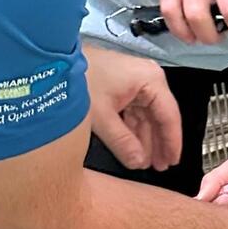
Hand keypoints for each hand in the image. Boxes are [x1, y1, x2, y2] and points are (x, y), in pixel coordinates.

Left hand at [84, 43, 182, 171]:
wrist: (55, 61)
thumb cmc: (81, 80)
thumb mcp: (102, 116)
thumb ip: (122, 142)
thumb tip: (138, 162)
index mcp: (151, 81)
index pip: (169, 116)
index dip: (171, 142)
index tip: (172, 161)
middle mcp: (149, 80)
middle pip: (159, 117)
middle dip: (157, 143)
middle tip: (159, 167)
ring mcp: (136, 83)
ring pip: (146, 117)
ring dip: (145, 139)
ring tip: (144, 162)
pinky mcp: (124, 87)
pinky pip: (134, 113)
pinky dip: (133, 130)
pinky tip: (133, 148)